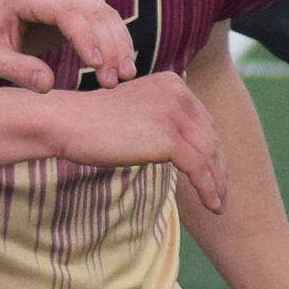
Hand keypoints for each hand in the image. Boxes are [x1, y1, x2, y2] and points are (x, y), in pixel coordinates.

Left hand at [0, 0, 136, 92]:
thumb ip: (15, 70)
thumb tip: (46, 85)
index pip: (64, 12)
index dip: (84, 38)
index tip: (96, 65)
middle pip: (91, 11)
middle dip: (108, 46)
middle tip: (115, 81)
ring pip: (104, 14)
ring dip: (118, 45)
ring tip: (124, 76)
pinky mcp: (76, 3)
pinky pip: (103, 19)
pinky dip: (116, 41)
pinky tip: (122, 65)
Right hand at [55, 71, 225, 210]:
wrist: (68, 122)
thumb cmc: (90, 123)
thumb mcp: (134, 109)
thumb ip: (157, 116)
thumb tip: (173, 142)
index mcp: (173, 83)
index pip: (202, 120)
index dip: (210, 149)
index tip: (212, 171)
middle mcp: (179, 93)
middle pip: (210, 136)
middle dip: (218, 166)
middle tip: (220, 192)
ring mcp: (175, 114)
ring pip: (209, 154)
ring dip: (217, 182)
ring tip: (218, 204)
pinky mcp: (169, 138)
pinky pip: (199, 167)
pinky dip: (208, 189)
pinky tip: (212, 204)